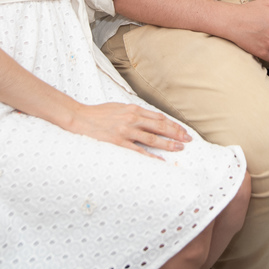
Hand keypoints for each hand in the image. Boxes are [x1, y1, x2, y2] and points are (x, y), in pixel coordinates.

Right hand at [68, 102, 191, 158]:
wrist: (80, 118)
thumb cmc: (99, 113)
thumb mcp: (119, 108)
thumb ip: (134, 113)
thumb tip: (148, 119)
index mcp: (133, 109)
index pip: (159, 118)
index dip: (173, 124)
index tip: (182, 130)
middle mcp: (132, 119)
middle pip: (160, 127)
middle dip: (176, 133)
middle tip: (188, 139)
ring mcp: (126, 131)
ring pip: (152, 138)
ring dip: (168, 144)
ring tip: (179, 148)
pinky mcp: (119, 143)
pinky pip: (138, 151)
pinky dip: (150, 156)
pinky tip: (160, 161)